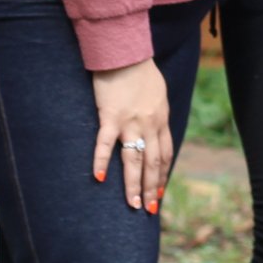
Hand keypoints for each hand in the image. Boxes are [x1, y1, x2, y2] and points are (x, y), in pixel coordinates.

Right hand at [90, 58, 172, 213]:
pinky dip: (100, 160)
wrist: (126, 53)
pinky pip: (105, 143)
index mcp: (161, 119)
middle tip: (148, 209)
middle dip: (152, 188)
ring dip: (134, 185)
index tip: (160, 193)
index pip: (165, 154)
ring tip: (133, 205)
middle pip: (153, 163)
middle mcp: (150, 124)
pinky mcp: (111, 116)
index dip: (163, 175)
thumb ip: (157, 113)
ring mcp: (131, 122)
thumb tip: (156, 127)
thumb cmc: (141, 72)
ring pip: (134, 160)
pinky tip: (98, 178)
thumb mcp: (158, 94)